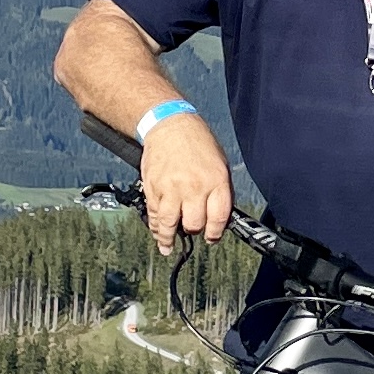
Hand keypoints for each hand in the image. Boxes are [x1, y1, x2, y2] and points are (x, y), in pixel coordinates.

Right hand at [138, 114, 232, 254]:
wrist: (170, 125)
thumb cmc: (198, 143)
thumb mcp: (220, 164)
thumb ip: (220, 192)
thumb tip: (218, 218)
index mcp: (215, 181)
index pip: (218, 219)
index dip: (215, 234)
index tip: (211, 238)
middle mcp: (194, 187)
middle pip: (194, 224)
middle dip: (194, 230)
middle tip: (192, 230)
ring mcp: (171, 189)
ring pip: (170, 224)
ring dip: (168, 239)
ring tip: (168, 247)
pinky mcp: (153, 188)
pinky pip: (154, 214)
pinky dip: (155, 226)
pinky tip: (158, 233)